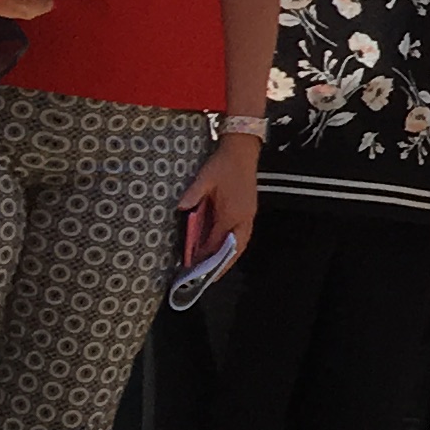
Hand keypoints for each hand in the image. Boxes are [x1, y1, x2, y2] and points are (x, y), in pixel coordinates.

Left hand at [180, 130, 260, 264]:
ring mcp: (248, 214)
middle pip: (234, 248)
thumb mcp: (204, 177)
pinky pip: (241, 235)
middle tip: (209, 278)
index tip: (194, 267)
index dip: (206, 255)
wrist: (242, 151)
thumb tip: (180, 208)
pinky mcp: (248, 210)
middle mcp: (243, 217)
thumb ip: (193, 194)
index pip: (218, 241)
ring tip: (217, 268)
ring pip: (240, 243)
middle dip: (223, 264)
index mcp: (232, 212)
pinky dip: (232, 246)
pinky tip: (223, 249)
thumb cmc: (222, 164)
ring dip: (229, 256)